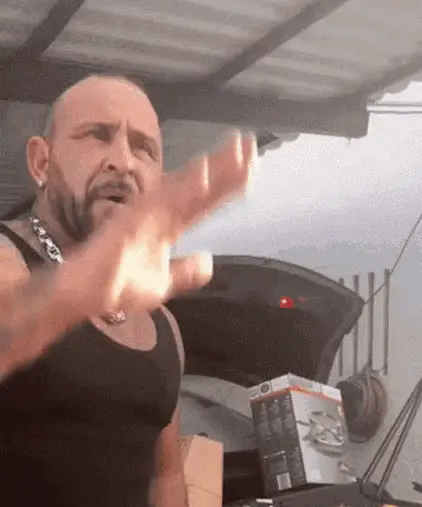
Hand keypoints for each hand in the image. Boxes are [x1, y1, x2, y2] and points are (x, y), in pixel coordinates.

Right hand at [68, 131, 256, 317]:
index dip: (227, 186)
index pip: (205, 203)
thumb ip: (185, 270)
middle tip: (249, 145)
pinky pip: (164, 199)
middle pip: (200, 187)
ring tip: (237, 149)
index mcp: (170, 227)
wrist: (88, 296)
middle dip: (225, 167)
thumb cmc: (119, 287)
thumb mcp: (163, 283)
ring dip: (212, 167)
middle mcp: (163, 214)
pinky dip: (185, 185)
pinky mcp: (135, 216)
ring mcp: (150, 212)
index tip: (251, 169)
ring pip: (187, 186)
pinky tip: (205, 170)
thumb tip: (209, 260)